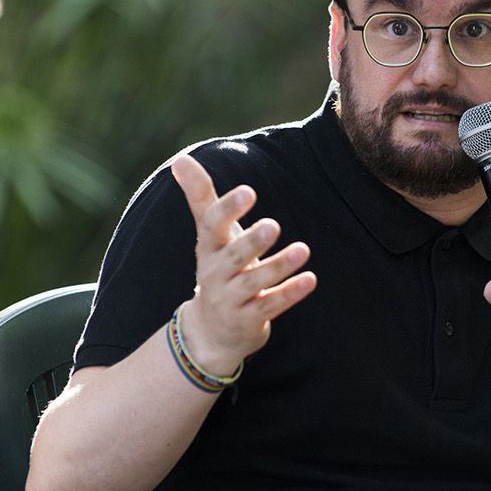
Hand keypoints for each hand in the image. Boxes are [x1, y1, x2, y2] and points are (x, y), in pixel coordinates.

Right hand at [171, 153, 315, 375]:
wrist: (210, 332)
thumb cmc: (217, 268)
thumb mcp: (209, 235)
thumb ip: (200, 196)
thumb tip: (180, 158)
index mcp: (208, 248)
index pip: (211, 226)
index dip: (228, 210)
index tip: (248, 192)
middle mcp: (215, 273)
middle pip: (233, 257)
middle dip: (252, 242)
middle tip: (273, 225)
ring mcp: (231, 300)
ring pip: (254, 283)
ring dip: (279, 266)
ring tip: (303, 250)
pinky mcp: (249, 320)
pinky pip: (270, 306)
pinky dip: (290, 293)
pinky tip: (310, 279)